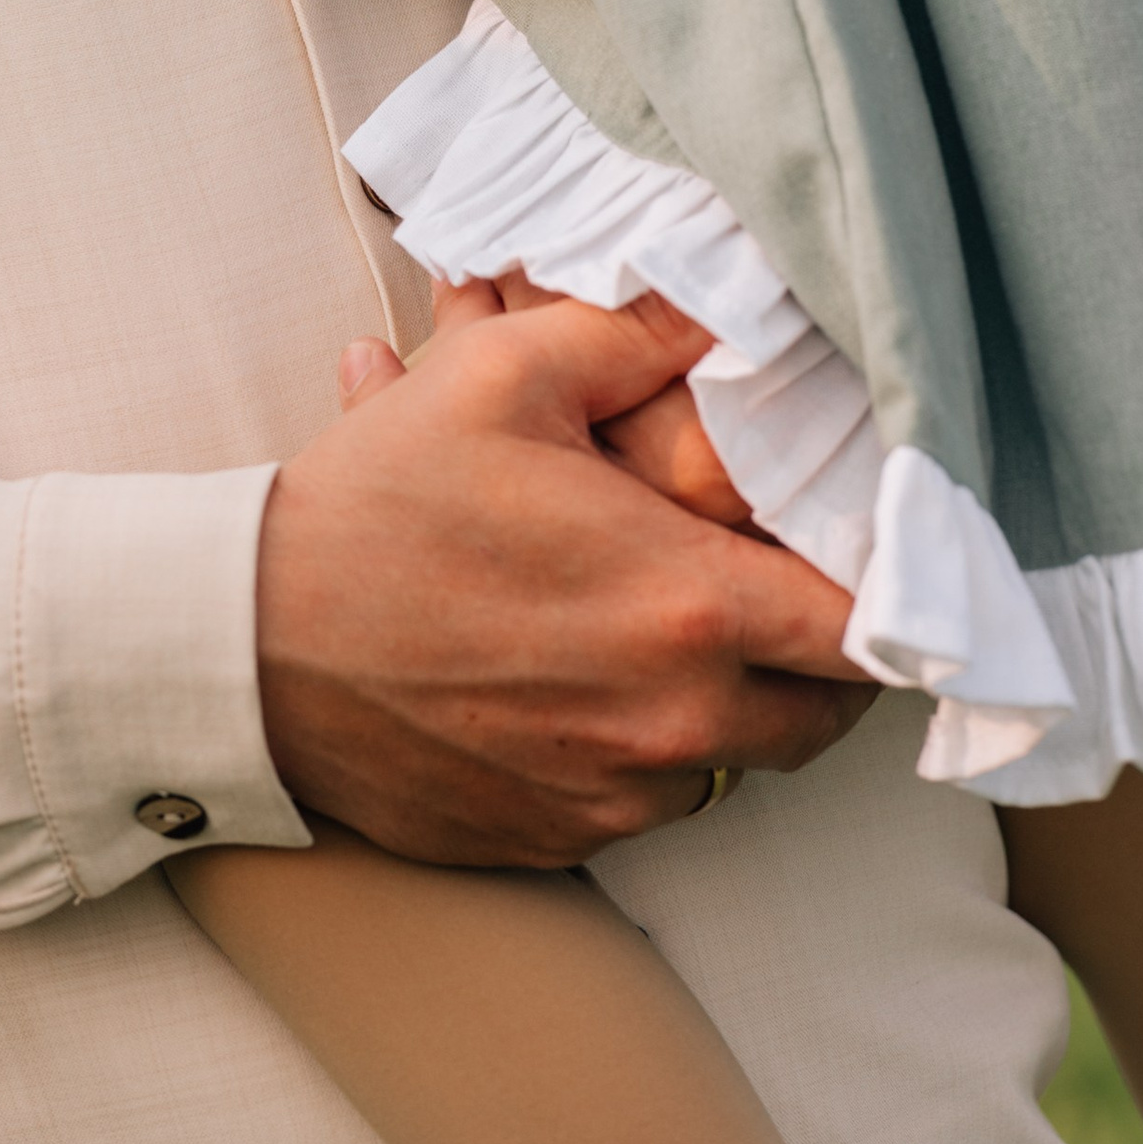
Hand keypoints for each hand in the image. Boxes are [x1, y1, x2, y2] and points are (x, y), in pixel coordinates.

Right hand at [256, 286, 868, 868]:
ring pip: (734, 761)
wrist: (253, 644)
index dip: (890, 590)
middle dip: (819, 652)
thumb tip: (733, 305)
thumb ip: (638, 334)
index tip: (870, 551)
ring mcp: (614, 793)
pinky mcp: (557, 838)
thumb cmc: (384, 504)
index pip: (867, 630)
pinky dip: (636, 747)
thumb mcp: (504, 374)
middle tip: (776, 582)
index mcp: (685, 606)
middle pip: (822, 713)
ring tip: (660, 621)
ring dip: (725, 702)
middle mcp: (673, 722)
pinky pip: (645, 801)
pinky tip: (576, 673)